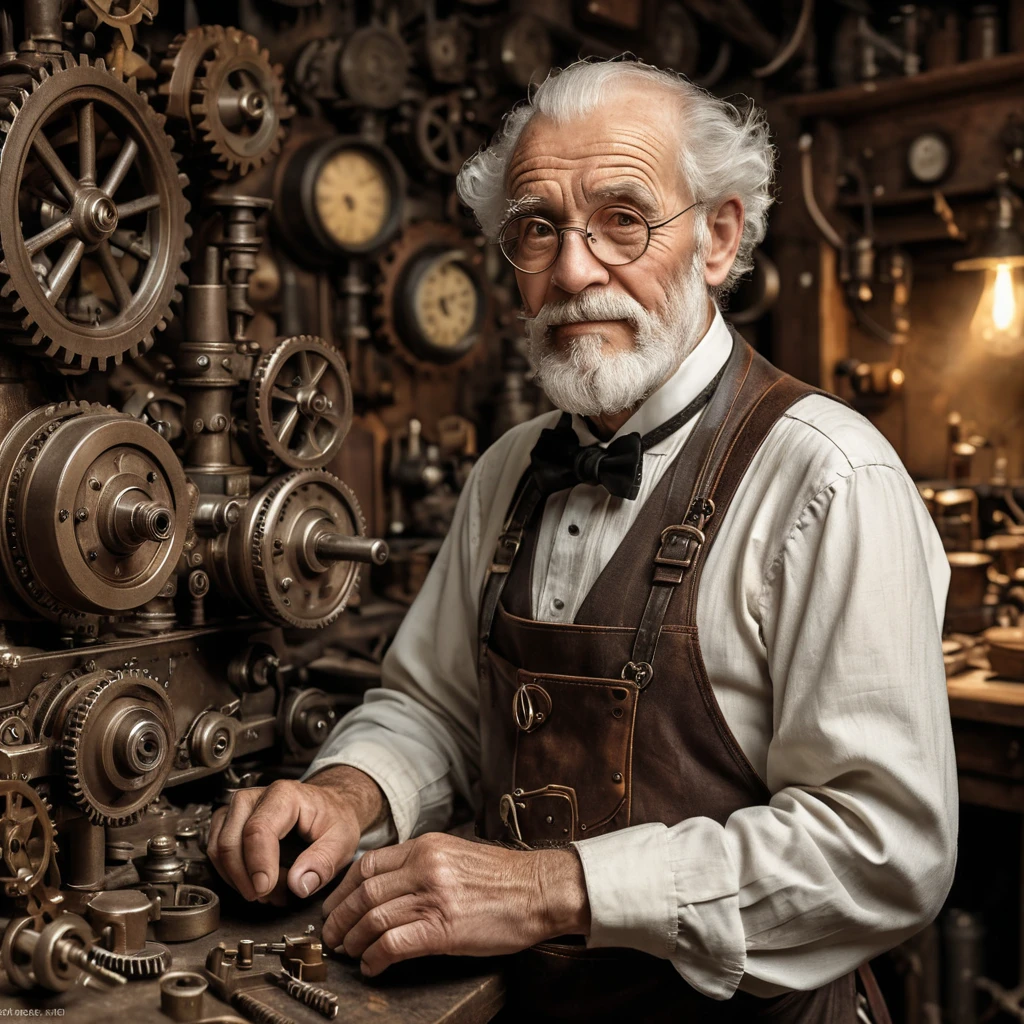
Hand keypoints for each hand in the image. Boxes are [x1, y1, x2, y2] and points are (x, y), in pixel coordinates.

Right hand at [206, 766, 385, 901]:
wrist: (328, 807)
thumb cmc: (333, 819)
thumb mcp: (342, 840)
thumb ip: (323, 863)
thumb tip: (298, 885)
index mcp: (285, 795)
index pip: (258, 829)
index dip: (258, 864)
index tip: (265, 889)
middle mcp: (255, 796)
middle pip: (231, 841)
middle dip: (246, 878)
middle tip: (271, 896)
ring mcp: (238, 808)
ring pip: (218, 849)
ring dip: (239, 879)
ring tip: (270, 890)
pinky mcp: (230, 821)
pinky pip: (217, 852)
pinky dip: (233, 874)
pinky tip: (259, 882)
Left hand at [320, 832, 589, 975]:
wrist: (539, 890)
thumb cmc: (503, 878)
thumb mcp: (456, 855)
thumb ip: (422, 863)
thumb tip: (389, 884)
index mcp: (426, 846)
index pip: (368, 864)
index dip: (343, 889)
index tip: (335, 906)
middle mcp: (425, 867)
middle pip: (364, 892)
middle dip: (340, 917)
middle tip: (331, 935)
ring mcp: (433, 897)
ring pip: (373, 918)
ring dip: (353, 940)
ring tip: (349, 953)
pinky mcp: (442, 929)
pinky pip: (393, 944)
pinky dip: (375, 958)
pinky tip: (373, 966)